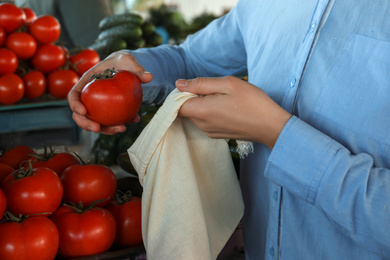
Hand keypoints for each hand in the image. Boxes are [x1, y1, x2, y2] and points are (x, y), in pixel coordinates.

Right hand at [67, 50, 152, 134]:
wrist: (128, 67)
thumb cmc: (124, 61)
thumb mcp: (128, 61)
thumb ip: (136, 68)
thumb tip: (149, 77)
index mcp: (86, 83)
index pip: (74, 95)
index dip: (75, 105)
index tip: (84, 112)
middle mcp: (89, 97)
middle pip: (80, 114)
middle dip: (86, 124)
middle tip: (97, 128)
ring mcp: (98, 106)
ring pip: (96, 121)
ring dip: (106, 129)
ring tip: (122, 128)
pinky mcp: (109, 111)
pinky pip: (113, 120)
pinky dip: (123, 122)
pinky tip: (135, 120)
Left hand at [176, 76, 290, 148]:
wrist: (271, 126)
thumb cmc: (252, 102)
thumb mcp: (227, 84)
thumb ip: (201, 83)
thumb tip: (179, 84)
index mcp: (202, 111)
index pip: (176, 105)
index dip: (180, 94)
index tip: (195, 87)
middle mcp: (202, 125)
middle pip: (186, 110)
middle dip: (194, 98)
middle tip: (215, 90)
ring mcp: (210, 132)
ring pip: (196, 115)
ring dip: (203, 105)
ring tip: (224, 99)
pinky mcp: (217, 135)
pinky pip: (206, 122)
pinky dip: (211, 113)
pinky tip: (228, 108)